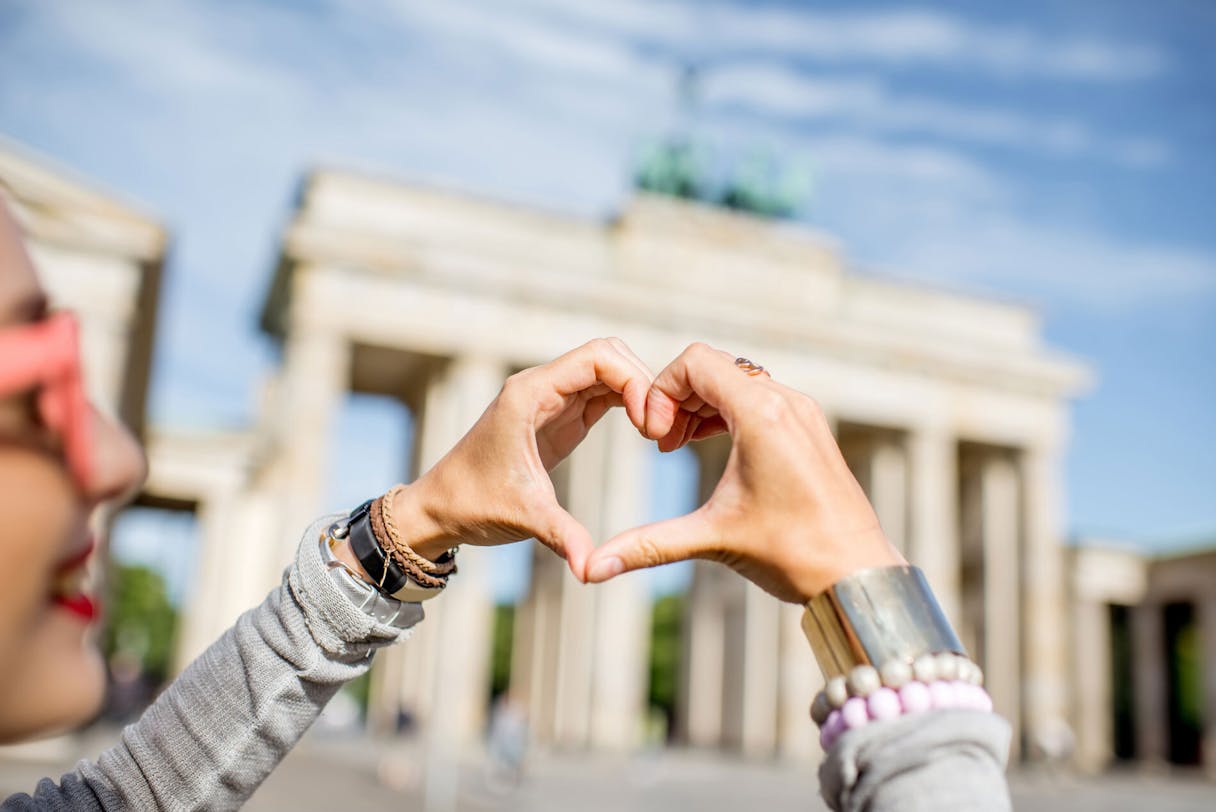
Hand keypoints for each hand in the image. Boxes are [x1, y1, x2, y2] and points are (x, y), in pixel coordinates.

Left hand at [385, 338, 652, 579]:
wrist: (441, 508)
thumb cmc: (474, 505)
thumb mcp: (524, 517)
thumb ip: (563, 536)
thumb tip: (590, 571)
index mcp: (530, 393)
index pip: (598, 357)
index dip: (634, 381)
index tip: (649, 426)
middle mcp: (541, 385)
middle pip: (609, 355)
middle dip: (643, 383)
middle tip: (661, 430)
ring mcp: (551, 398)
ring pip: (609, 371)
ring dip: (640, 393)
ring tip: (660, 433)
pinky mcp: (560, 416)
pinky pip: (603, 393)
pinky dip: (630, 404)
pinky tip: (647, 433)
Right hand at [585, 343, 903, 602]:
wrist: (859, 576)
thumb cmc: (793, 554)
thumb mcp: (713, 540)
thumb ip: (647, 546)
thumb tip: (591, 570)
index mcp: (762, 415)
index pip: (696, 361)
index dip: (662, 390)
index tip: (654, 437)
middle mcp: (786, 402)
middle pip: (714, 367)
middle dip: (677, 399)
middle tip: (663, 446)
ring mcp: (803, 413)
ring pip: (738, 381)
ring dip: (701, 405)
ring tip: (680, 447)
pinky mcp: (811, 429)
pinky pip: (761, 399)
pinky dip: (728, 413)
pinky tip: (711, 449)